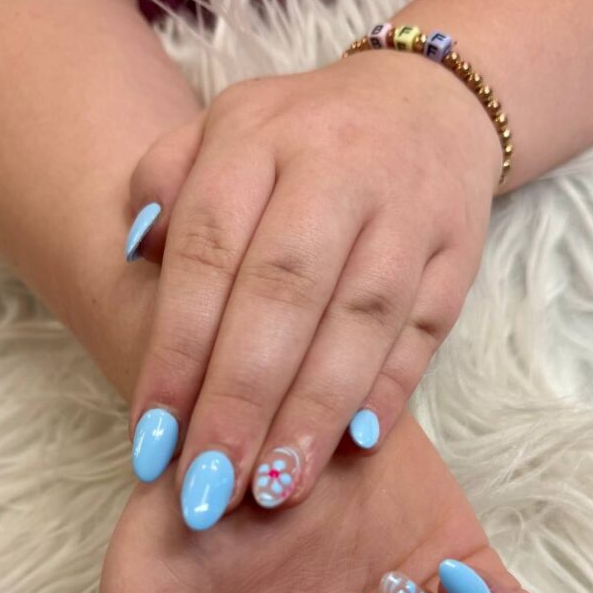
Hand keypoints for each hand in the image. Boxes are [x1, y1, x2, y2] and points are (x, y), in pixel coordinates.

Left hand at [124, 51, 502, 527]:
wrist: (425, 103)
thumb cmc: (300, 139)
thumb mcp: (220, 131)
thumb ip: (164, 181)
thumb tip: (133, 256)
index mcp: (257, 136)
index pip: (206, 253)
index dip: (177, 351)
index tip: (151, 440)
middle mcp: (336, 169)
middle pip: (284, 293)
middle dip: (242, 398)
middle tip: (211, 486)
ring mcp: (406, 211)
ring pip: (361, 320)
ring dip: (315, 411)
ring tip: (275, 489)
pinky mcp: (458, 252)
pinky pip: (424, 329)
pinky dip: (391, 391)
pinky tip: (355, 448)